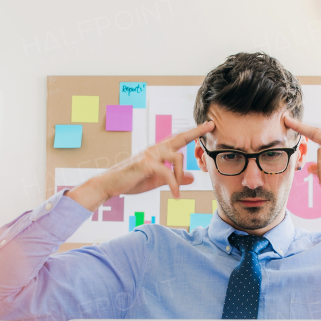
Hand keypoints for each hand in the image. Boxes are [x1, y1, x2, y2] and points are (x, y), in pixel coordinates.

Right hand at [67, 120, 214, 211]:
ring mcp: (150, 154)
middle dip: (196, 131)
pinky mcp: (146, 164)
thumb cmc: (131, 181)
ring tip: (177, 191)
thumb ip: (174, 178)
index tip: (207, 126)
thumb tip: (192, 178)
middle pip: (179, 138)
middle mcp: (155, 149)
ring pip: (178, 157)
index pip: (178, 139)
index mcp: (158, 151)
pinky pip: (168, 173)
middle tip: (211, 125)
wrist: (109, 185)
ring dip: (181, 175)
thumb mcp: (157, 181)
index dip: (193, 132)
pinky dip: (174, 185)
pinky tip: (175, 195)